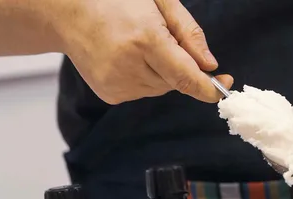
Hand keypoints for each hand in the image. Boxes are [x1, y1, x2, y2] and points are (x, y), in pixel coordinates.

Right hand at [55, 0, 232, 104]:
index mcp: (144, 39)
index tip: (224, 87)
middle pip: (175, 82)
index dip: (208, 88)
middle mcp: (128, 66)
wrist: (67, 11)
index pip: (185, 77)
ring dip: (160, 71)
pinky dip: (143, 78)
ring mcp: (116, 83)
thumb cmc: (116, 0)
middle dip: (177, 65)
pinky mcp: (109, 94)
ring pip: (160, 88)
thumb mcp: (158, 1)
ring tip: (136, 45)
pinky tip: (125, 57)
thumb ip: (188, 32)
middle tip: (157, 39)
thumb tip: (210, 66)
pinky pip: (142, 92)